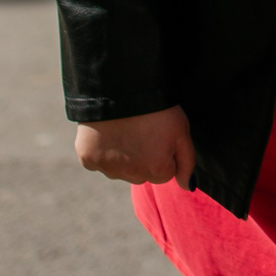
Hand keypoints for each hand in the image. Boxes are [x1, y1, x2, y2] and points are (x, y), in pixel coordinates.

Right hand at [75, 106, 194, 186]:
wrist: (122, 88)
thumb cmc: (157, 108)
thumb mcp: (181, 131)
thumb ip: (186, 162)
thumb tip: (187, 187)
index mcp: (157, 170)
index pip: (164, 173)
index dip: (163, 153)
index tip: (159, 135)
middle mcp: (132, 176)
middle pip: (141, 175)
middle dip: (143, 158)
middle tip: (141, 131)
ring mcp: (108, 169)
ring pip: (119, 170)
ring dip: (121, 157)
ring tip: (124, 130)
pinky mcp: (88, 159)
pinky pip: (97, 162)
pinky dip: (101, 151)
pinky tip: (106, 133)